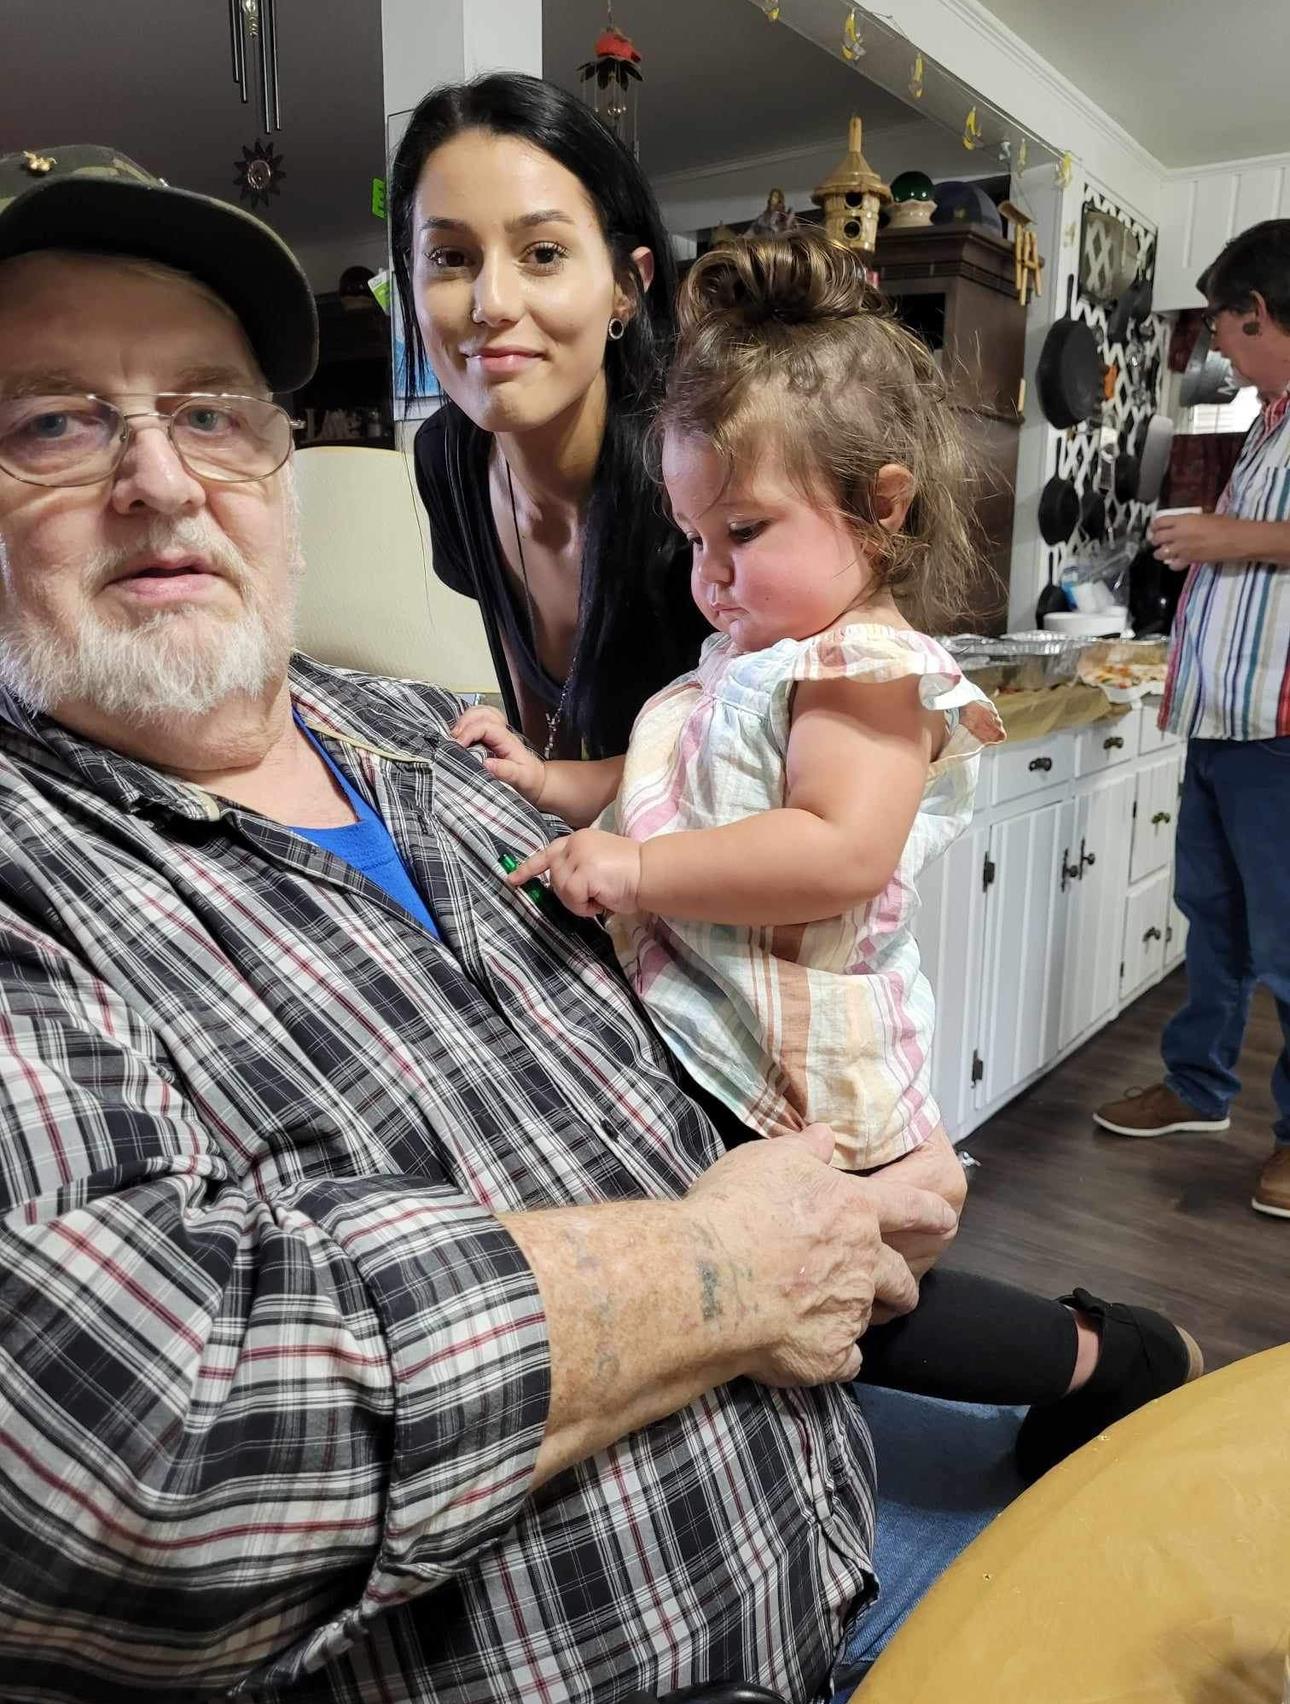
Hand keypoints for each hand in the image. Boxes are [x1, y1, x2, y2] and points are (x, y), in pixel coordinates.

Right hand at [452, 705, 546, 803]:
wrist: (535, 781)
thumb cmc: (528, 779)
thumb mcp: (520, 778)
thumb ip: (505, 771)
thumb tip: (486, 764)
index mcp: (508, 740)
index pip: (486, 726)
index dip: (470, 732)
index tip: (458, 744)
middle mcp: (501, 733)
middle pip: (482, 713)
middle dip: (465, 721)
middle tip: (454, 738)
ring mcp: (495, 733)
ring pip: (479, 713)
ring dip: (465, 719)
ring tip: (455, 734)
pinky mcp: (489, 738)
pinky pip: (477, 721)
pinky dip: (466, 723)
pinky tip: (460, 734)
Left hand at [510, 828, 642, 917]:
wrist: (652, 873)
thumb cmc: (633, 872)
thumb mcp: (600, 862)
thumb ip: (580, 866)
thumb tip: (563, 885)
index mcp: (579, 838)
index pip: (548, 852)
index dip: (529, 867)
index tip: (513, 879)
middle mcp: (575, 843)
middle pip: (554, 877)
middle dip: (570, 894)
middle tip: (594, 897)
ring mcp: (577, 856)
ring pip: (561, 889)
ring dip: (579, 902)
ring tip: (601, 896)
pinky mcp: (582, 872)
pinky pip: (572, 898)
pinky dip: (585, 907)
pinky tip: (602, 900)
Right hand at [681, 1125, 957, 1386]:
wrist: (711, 1279)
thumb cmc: (736, 1209)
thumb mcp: (768, 1159)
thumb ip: (803, 1150)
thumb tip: (824, 1135)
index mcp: (854, 1210)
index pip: (909, 1206)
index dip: (930, 1212)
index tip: (947, 1219)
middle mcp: (863, 1262)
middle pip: (900, 1277)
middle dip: (903, 1286)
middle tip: (899, 1291)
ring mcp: (850, 1312)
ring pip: (867, 1317)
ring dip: (856, 1316)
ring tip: (829, 1318)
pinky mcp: (829, 1355)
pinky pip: (845, 1361)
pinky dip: (834, 1357)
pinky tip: (812, 1353)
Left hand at [1150, 512, 1242, 570]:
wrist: (1235, 539)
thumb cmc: (1225, 524)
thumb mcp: (1205, 516)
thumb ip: (1190, 521)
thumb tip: (1185, 523)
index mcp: (1183, 520)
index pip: (1160, 522)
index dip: (1155, 525)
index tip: (1155, 527)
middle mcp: (1179, 534)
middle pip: (1157, 538)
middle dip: (1155, 539)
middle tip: (1157, 540)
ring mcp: (1182, 549)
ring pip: (1160, 553)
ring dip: (1160, 552)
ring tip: (1163, 552)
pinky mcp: (1188, 561)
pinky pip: (1173, 565)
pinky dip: (1173, 564)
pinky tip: (1176, 562)